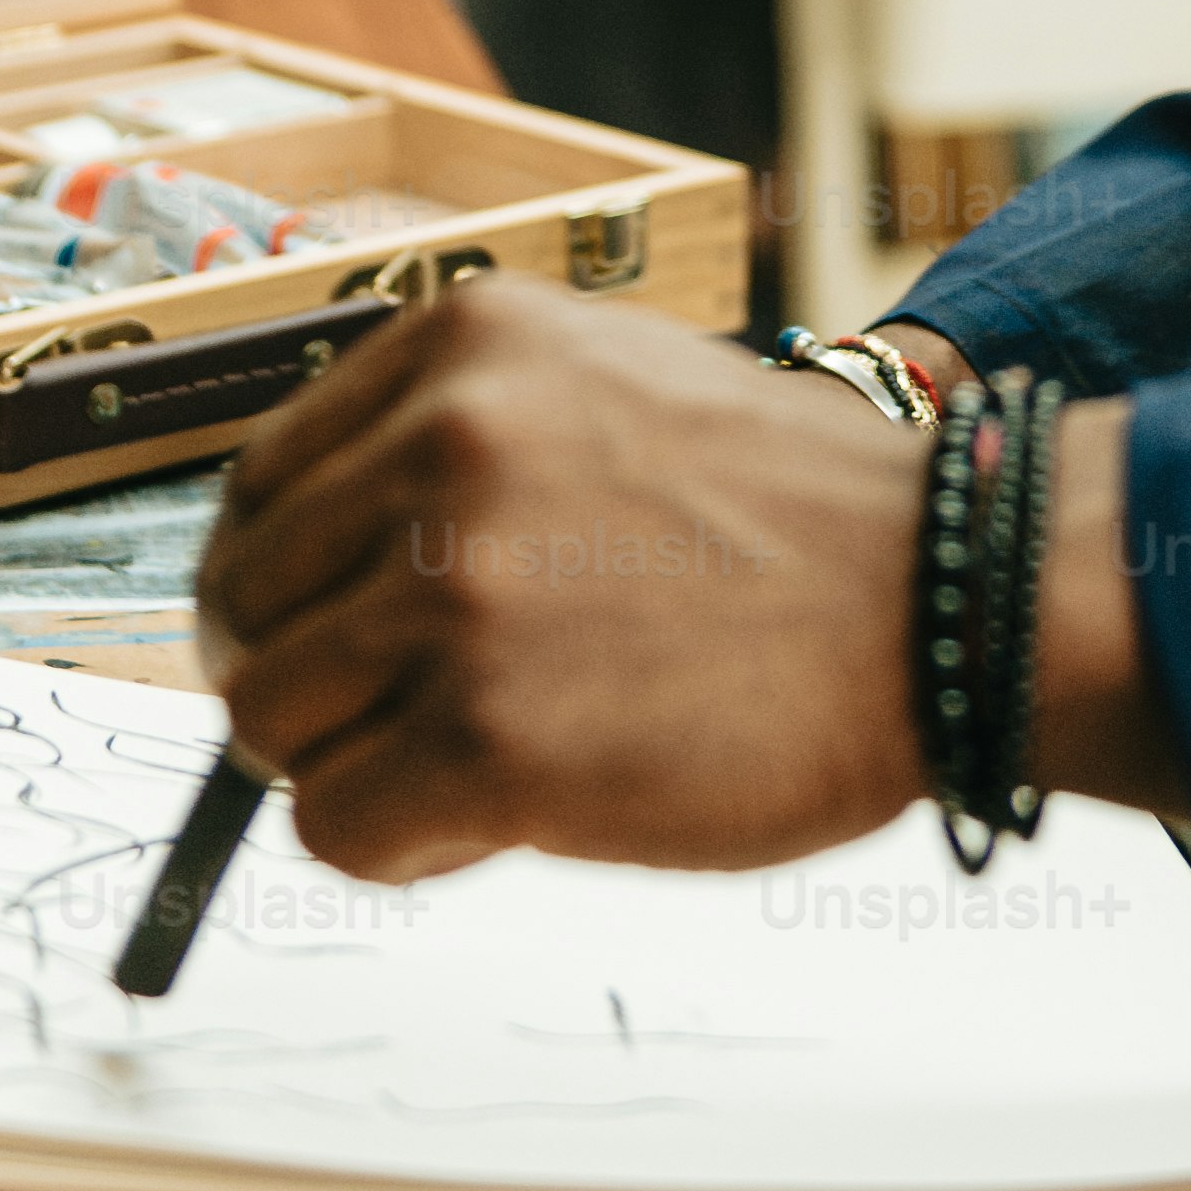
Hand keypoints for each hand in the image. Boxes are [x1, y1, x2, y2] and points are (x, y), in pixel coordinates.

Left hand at [189, 276, 926, 882]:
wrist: (946, 593)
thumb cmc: (795, 520)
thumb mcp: (608, 388)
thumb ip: (457, 445)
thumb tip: (302, 572)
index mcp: (462, 345)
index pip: (260, 485)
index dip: (280, 583)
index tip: (320, 634)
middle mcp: (440, 447)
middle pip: (245, 609)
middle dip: (306, 682)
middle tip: (395, 723)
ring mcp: (456, 595)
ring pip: (271, 723)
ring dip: (353, 764)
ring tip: (471, 764)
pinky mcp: (487, 740)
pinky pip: (335, 828)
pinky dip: (397, 845)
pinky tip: (496, 818)